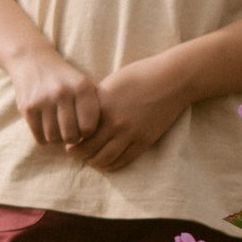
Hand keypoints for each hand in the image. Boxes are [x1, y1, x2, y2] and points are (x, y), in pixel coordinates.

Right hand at [8, 47, 101, 148]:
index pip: (88, 128)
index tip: (83, 128)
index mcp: (82, 87)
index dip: (87, 133)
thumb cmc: (65, 80)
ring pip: (53, 138)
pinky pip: (39, 137)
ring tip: (59, 129)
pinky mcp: (28, 108)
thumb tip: (95, 140)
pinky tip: (46, 128)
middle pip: (71, 136)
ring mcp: (43, 100)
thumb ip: (94, 109)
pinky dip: (44, 138)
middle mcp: (62, 93)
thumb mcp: (84, 85)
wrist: (32, 61)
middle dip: (72, 138)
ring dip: (57, 138)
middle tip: (70, 132)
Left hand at [70, 57, 188, 170]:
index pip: (78, 132)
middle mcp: (113, 122)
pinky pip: (123, 160)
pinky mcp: (144, 141)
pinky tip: (106, 162)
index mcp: (102, 106)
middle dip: (79, 154)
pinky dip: (111, 165)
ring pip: (104, 159)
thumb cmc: (140, 76)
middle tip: (76, 153)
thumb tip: (81, 116)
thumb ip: (95, 102)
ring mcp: (130, 134)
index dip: (71, 140)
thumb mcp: (110, 84)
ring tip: (90, 159)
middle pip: (87, 149)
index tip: (69, 141)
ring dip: (93, 162)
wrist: (172, 80)